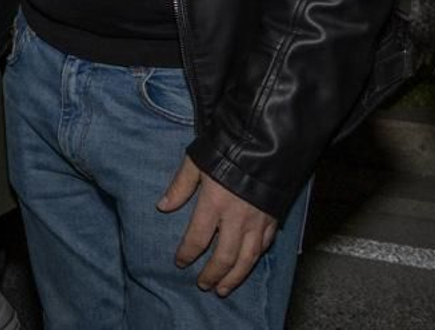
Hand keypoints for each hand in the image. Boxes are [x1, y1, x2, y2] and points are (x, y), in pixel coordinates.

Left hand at [157, 154, 276, 295]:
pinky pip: (263, 247)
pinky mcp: (272, 220)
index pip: (197, 238)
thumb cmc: (226, 151)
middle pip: (223, 255)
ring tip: (223, 289)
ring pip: (246, 258)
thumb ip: (180, 186)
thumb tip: (162, 207)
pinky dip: (253, 260)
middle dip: (212, 273)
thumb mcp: (196, 163)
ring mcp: (256, 222)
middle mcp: (236, 218)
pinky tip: (246, 266)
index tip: (180, 263)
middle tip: (203, 285)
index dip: (187, 253)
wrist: (265, 146)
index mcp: (214, 204)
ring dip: (234, 277)